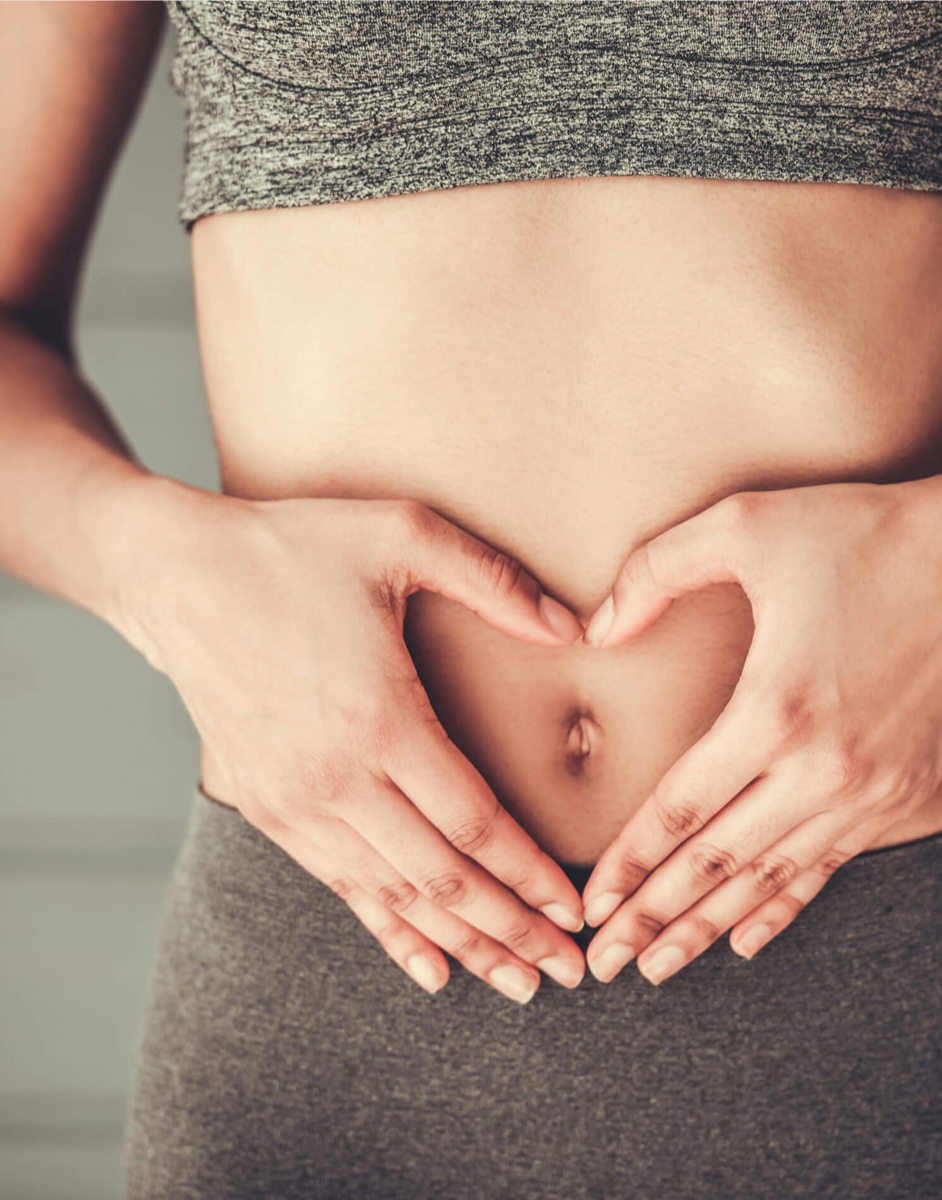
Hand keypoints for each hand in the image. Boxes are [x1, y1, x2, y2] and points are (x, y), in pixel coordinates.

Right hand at [119, 482, 586, 1002]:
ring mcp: (295, 801)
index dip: (530, 875)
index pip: (473, 822)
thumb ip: (494, 580)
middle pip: (441, 878)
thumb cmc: (293, 549)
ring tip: (517, 982)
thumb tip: (574, 630)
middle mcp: (336, 777)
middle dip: (511, 930)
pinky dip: (389, 932)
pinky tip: (429, 969)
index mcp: (378, 717)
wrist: (177, 576)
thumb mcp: (400, 533)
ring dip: (461, 943)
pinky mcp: (267, 808)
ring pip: (394, 896)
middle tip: (568, 971)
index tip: (575, 910)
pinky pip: (339, 887)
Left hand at [579, 476, 941, 984]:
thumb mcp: (744, 525)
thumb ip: (654, 572)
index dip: (629, 861)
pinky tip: (748, 940)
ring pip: (770, 878)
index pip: (680, 808)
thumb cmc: (862, 534)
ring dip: (709, 927)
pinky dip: (784, 906)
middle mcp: (823, 769)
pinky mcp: (908, 798)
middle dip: (653, 917)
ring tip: (658, 966)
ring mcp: (871, 793)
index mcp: (775, 710)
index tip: (591, 901)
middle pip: (716, 861)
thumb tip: (596, 631)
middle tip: (603, 963)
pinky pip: (830, 867)